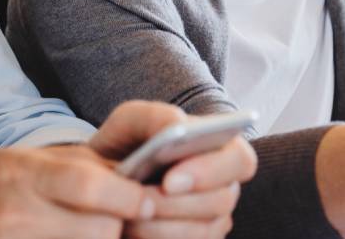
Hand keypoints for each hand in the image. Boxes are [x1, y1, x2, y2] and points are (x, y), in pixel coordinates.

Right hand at [0, 144, 150, 237]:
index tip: (149, 203)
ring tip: (80, 232)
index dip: (128, 197)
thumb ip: (76, 166)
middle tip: (111, 223)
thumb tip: (136, 177)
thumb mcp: (20, 163)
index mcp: (21, 172)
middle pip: (99, 228)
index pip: (90, 184)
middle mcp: (14, 209)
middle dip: (114, 228)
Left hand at [90, 101, 257, 238]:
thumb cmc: (124, 147)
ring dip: (160, 228)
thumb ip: (155, 116)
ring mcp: (214, 220)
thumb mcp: (130, 122)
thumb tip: (179, 125)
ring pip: (203, 232)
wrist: (104, 180)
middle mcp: (224, 186)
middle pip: (221, 201)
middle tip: (140, 204)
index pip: (240, 160)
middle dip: (176, 205)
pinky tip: (132, 230)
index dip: (211, 172)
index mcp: (220, 148)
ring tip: (128, 218)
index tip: (169, 181)